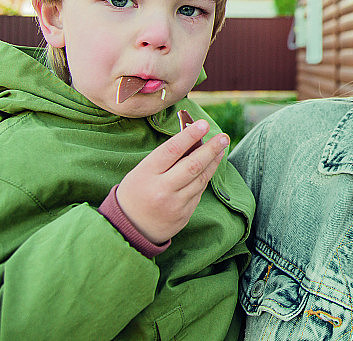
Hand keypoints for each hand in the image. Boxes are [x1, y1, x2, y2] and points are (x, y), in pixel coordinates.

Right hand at [116, 119, 228, 243]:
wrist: (129, 228)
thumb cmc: (135, 192)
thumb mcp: (142, 171)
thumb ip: (164, 158)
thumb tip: (191, 140)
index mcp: (147, 174)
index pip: (172, 150)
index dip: (190, 135)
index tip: (204, 124)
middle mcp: (162, 189)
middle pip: (193, 165)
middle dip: (211, 149)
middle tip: (223, 137)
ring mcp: (174, 204)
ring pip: (200, 179)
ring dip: (213, 162)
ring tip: (221, 149)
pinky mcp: (184, 215)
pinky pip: (198, 193)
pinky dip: (205, 178)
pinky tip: (211, 167)